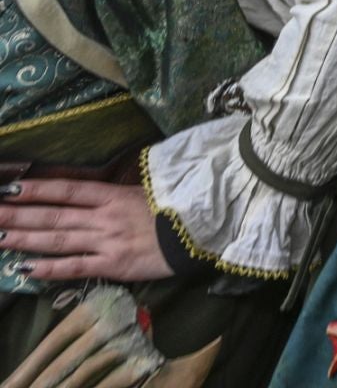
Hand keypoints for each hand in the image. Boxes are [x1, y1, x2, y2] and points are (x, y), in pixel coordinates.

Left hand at [0, 179, 173, 282]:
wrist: (200, 233)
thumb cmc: (175, 209)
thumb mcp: (146, 191)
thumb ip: (116, 193)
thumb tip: (90, 190)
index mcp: (113, 195)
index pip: (67, 190)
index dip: (37, 189)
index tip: (9, 188)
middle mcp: (104, 217)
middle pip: (53, 215)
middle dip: (17, 215)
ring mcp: (106, 241)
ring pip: (58, 239)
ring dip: (25, 238)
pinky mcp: (112, 265)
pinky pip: (75, 266)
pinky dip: (49, 268)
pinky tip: (25, 268)